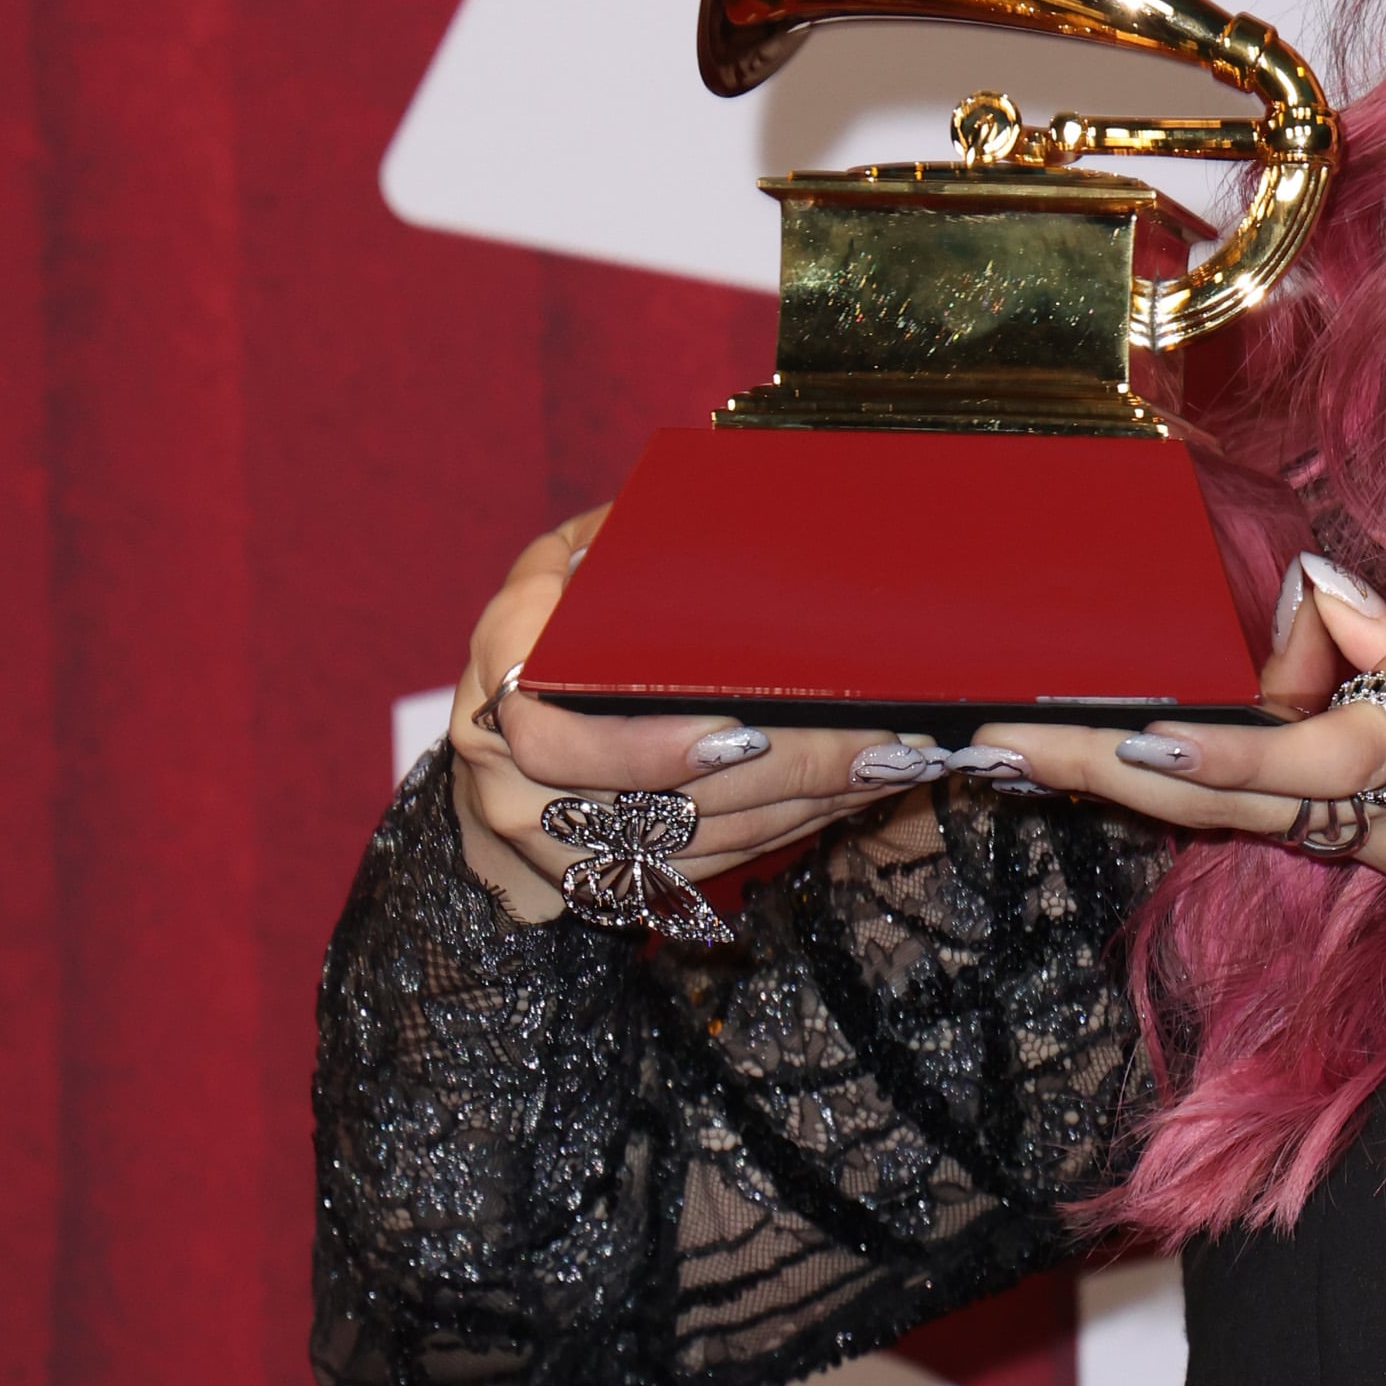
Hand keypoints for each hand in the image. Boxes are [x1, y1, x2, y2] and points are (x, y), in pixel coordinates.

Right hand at [443, 514, 970, 928]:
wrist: (495, 752)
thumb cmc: (549, 634)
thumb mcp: (565, 568)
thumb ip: (619, 547)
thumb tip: (715, 505)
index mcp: (501, 674)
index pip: (554, 733)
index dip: (648, 746)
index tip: (741, 728)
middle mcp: (511, 773)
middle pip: (652, 801)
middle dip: (779, 773)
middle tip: (876, 744)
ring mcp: (553, 841)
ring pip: (695, 842)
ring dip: (803, 805)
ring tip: (891, 763)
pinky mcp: (607, 880)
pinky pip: (708, 867)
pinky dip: (788, 830)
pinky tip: (851, 795)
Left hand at [956, 556, 1385, 972]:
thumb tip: (1335, 621)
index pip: (1265, 742)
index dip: (1170, 733)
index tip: (1085, 724)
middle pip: (1226, 791)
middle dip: (1103, 769)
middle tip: (995, 743)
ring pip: (1287, 795)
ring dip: (1217, 744)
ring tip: (1173, 687)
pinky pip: (1351, 807)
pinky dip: (1304, 758)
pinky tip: (1311, 698)